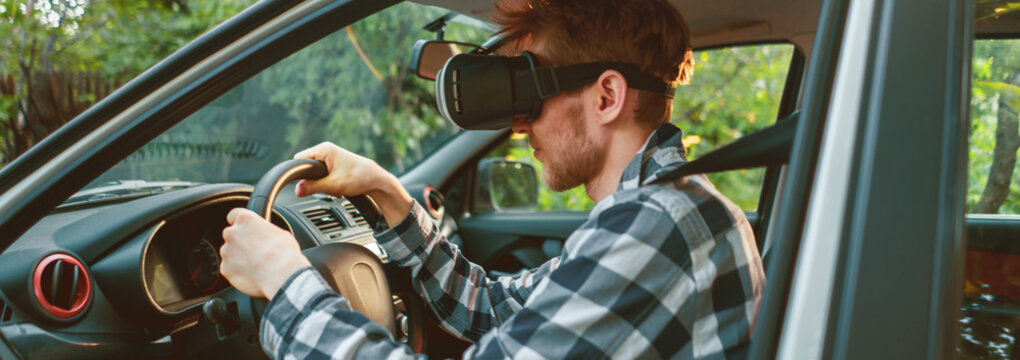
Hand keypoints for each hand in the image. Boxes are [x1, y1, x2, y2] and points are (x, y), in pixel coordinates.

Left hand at [220, 208, 310, 298]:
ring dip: (239, 258)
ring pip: (230, 254)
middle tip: (255, 251)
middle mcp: (232, 233)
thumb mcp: (280, 233)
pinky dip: (238, 272)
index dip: (239, 222)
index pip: (234, 215)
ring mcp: (226, 251)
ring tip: (256, 266)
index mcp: (245, 219)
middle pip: (231, 235)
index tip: (244, 228)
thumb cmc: (284, 252)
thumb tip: (267, 237)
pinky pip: (229, 269)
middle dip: (240, 242)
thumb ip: (265, 232)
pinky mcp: (225, 269)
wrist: (280, 273)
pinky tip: (252, 275)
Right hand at [292, 142, 412, 227]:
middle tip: (324, 188)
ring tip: (334, 189)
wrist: (377, 181)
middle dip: (313, 180)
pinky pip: (324, 174)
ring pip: (316, 173)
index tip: (306, 184)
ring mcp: (331, 157)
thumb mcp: (333, 185)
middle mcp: (326, 150)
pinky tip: (338, 190)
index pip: (299, 159)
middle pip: (308, 167)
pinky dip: (329, 183)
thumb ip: (313, 187)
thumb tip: (297, 190)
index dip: (300, 173)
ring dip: (323, 184)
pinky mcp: (336, 164)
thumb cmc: (359, 178)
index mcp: (324, 149)